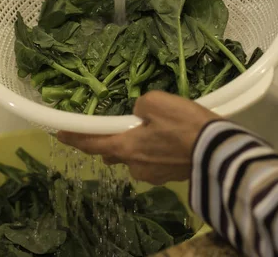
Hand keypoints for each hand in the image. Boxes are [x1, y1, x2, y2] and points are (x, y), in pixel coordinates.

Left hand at [57, 91, 219, 184]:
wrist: (218, 151)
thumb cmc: (184, 125)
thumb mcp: (157, 101)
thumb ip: (140, 105)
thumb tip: (140, 113)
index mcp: (126, 148)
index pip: (92, 144)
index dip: (75, 138)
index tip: (60, 134)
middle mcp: (136, 166)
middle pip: (115, 154)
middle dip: (113, 143)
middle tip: (121, 126)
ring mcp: (154, 175)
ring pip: (137, 159)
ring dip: (138, 147)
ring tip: (154, 132)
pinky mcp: (172, 177)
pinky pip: (155, 162)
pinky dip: (157, 152)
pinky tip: (171, 141)